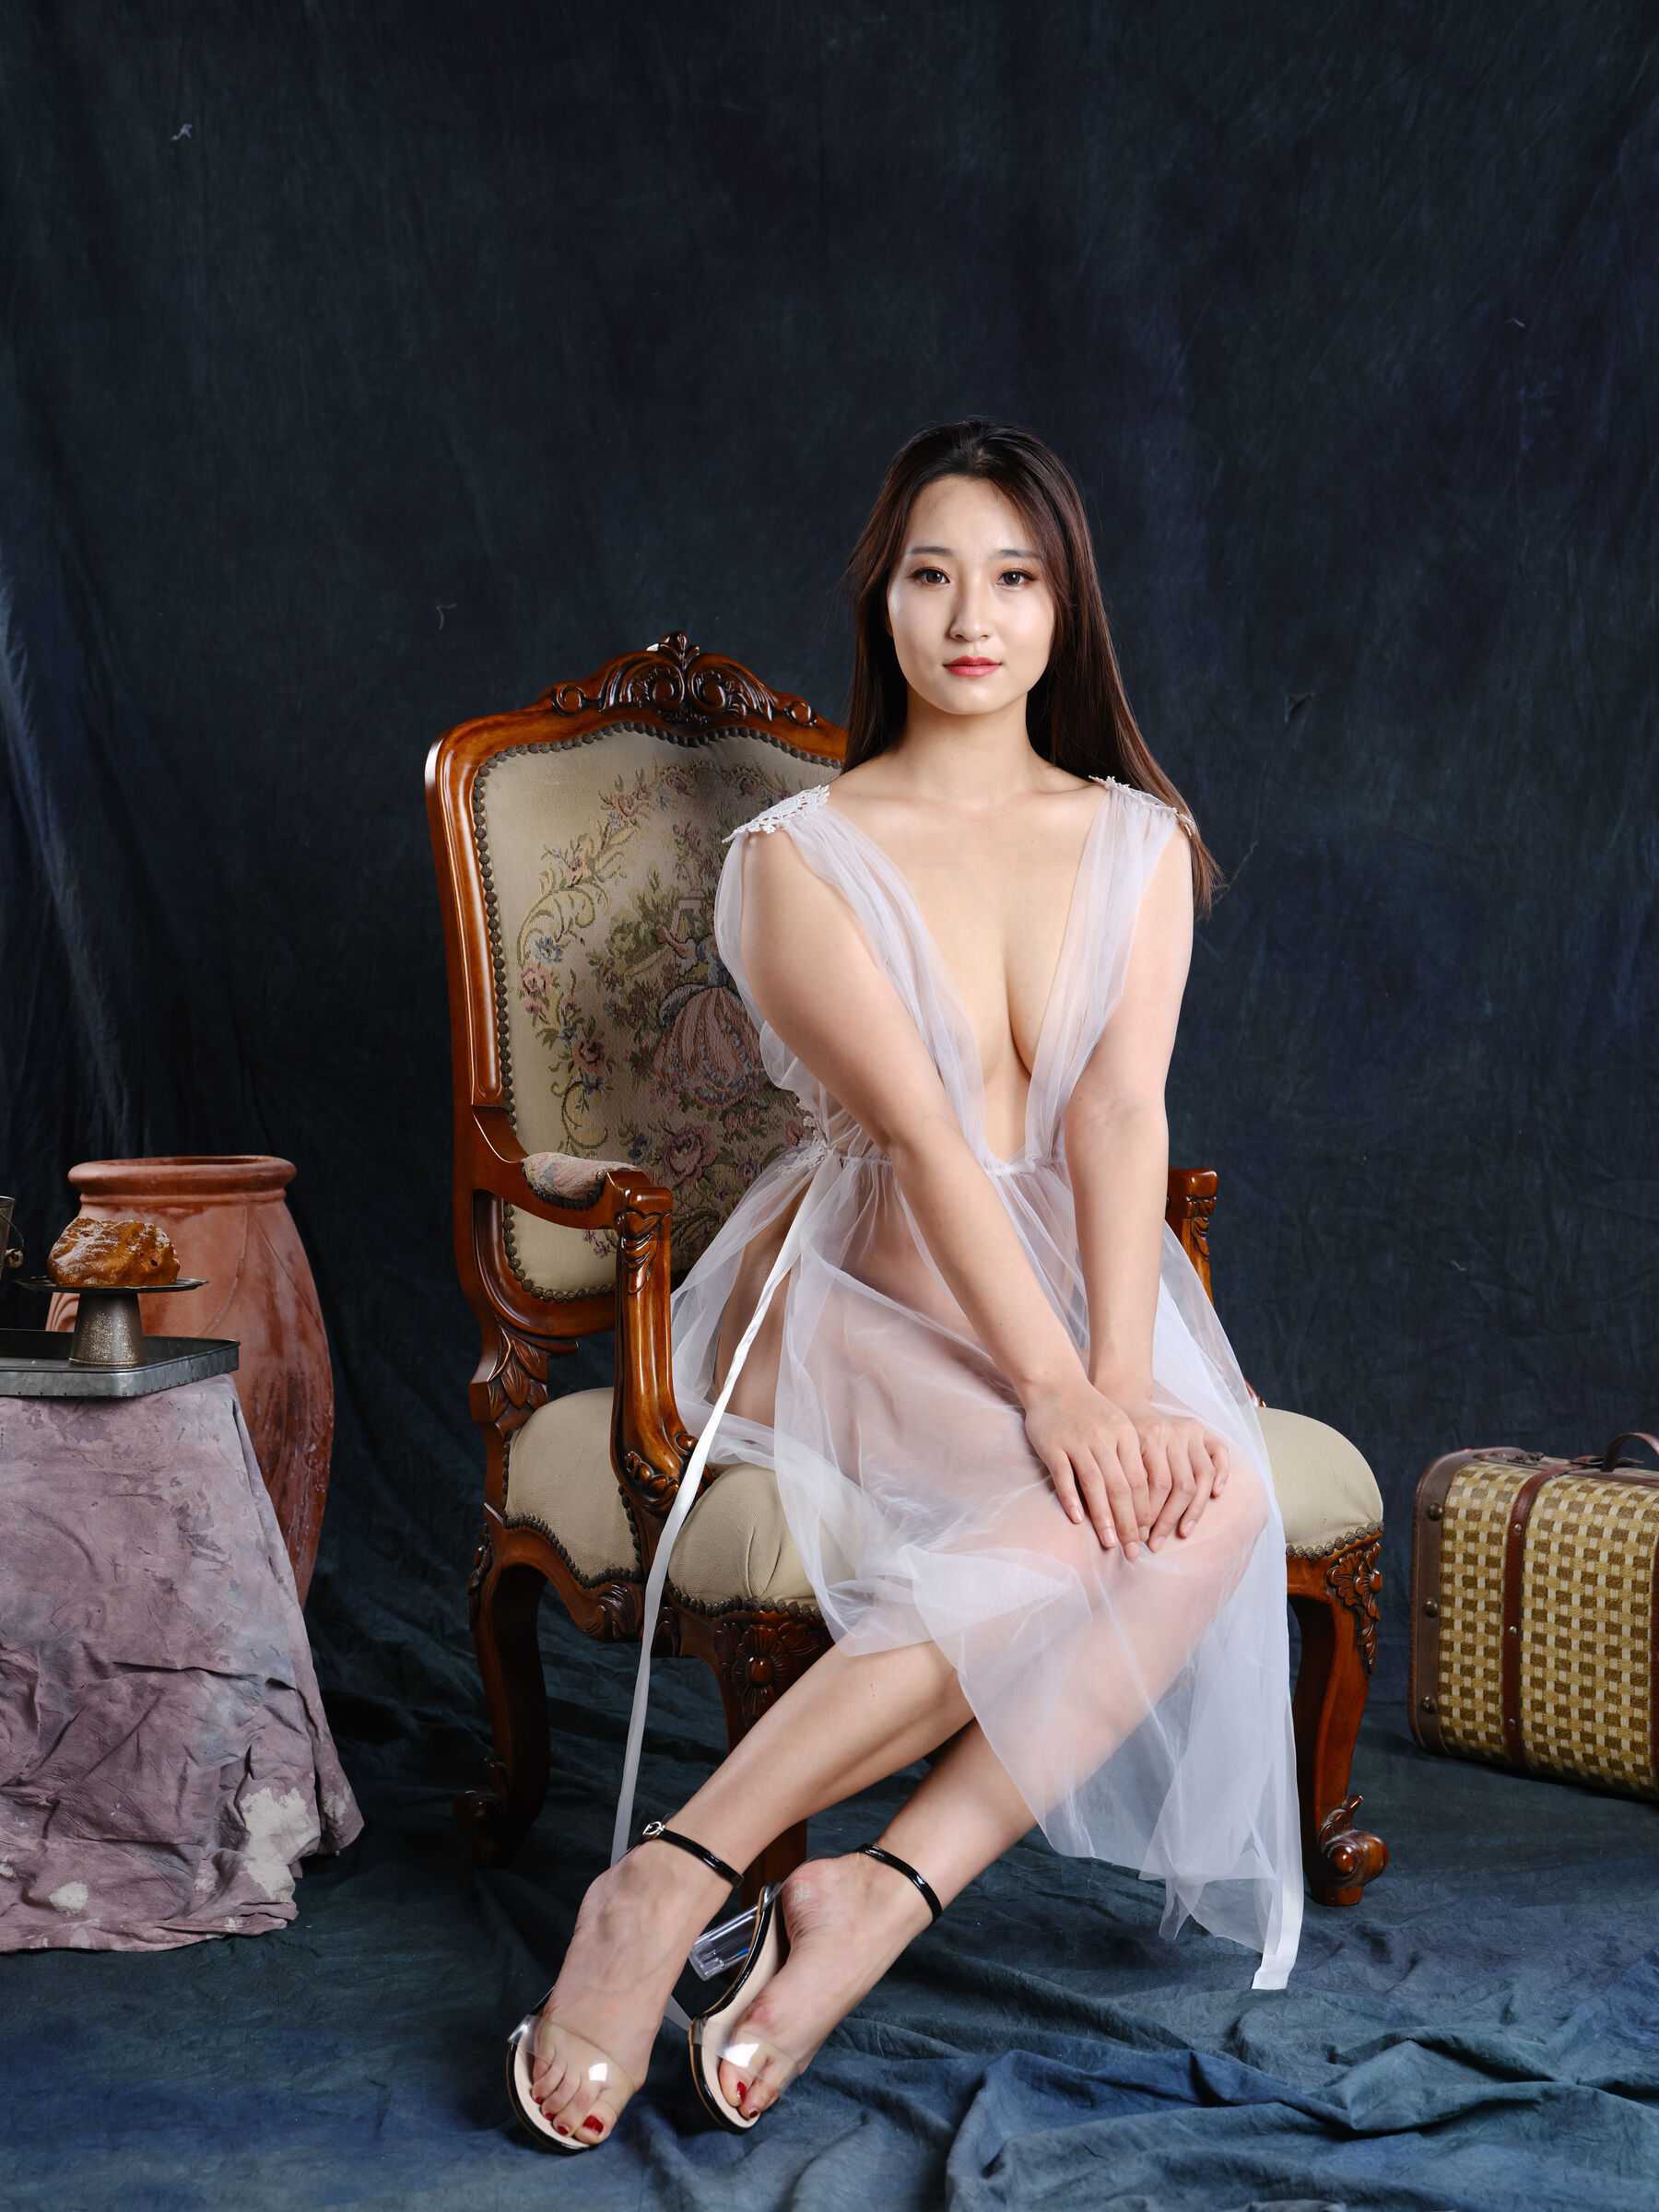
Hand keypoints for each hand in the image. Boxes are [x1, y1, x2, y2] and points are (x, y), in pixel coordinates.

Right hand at [1022, 1373, 1150, 1554]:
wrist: (1055, 1382)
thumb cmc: (1090, 1410)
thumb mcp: (1118, 1426)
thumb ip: (1130, 1459)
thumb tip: (1142, 1504)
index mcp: (1126, 1435)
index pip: (1141, 1480)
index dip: (1145, 1511)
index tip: (1145, 1536)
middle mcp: (1104, 1438)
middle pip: (1122, 1487)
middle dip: (1129, 1522)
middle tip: (1133, 1551)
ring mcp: (1077, 1441)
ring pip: (1095, 1484)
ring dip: (1105, 1517)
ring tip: (1110, 1543)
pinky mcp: (1052, 1445)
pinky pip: (1064, 1476)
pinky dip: (1071, 1498)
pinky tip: (1078, 1519)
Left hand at [1107, 1394, 1231, 1547]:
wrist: (1125, 1402)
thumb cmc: (1115, 1438)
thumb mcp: (1111, 1455)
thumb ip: (1119, 1483)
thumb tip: (1121, 1526)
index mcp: (1146, 1438)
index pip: (1152, 1487)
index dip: (1147, 1517)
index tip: (1139, 1539)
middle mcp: (1170, 1432)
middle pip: (1178, 1486)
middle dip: (1167, 1520)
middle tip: (1155, 1544)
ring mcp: (1189, 1430)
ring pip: (1201, 1477)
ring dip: (1193, 1510)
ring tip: (1182, 1532)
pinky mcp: (1202, 1429)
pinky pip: (1220, 1454)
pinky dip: (1221, 1475)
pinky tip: (1215, 1495)